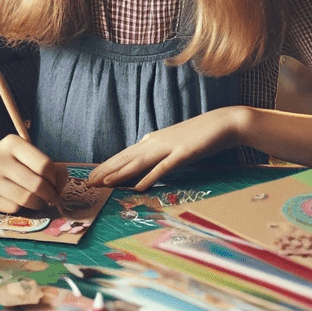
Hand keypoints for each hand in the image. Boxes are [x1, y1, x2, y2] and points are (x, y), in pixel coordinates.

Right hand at [0, 135, 68, 213]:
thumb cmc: (8, 161)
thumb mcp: (24, 154)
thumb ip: (47, 165)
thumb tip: (62, 180)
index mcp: (12, 143)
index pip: (44, 165)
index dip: (55, 178)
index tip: (56, 183)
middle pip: (37, 184)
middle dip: (50, 195)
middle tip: (52, 197)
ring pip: (26, 199)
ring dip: (38, 203)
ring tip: (40, 201)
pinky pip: (14, 208)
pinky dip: (22, 208)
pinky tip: (21, 201)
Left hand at [88, 107, 246, 190]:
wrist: (224, 123)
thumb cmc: (200, 134)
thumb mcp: (173, 141)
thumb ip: (157, 147)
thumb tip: (142, 150)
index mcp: (153, 140)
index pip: (124, 154)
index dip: (107, 165)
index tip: (91, 176)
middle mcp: (156, 142)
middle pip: (125, 158)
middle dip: (105, 171)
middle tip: (88, 183)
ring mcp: (169, 147)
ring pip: (138, 163)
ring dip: (119, 174)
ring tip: (103, 184)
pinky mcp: (183, 154)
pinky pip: (164, 168)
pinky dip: (150, 177)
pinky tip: (138, 187)